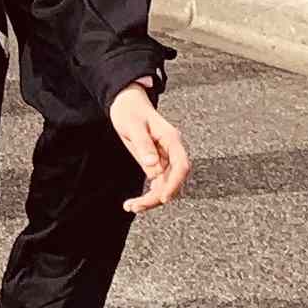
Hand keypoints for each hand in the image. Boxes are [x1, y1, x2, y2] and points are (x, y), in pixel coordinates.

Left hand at [113, 84, 190, 212]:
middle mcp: (172, 150)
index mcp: (171, 139)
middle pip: (173, 179)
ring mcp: (165, 157)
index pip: (181, 165)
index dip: (174, 183)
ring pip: (165, 184)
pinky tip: (135, 201)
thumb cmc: (130, 110)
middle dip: (158, 196)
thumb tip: (153, 168)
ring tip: (131, 206)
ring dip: (151, 198)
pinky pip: (157, 182)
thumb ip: (144, 145)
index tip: (163, 198)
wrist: (127, 101)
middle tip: (137, 206)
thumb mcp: (133, 125)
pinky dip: (148, 193)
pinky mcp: (157, 162)